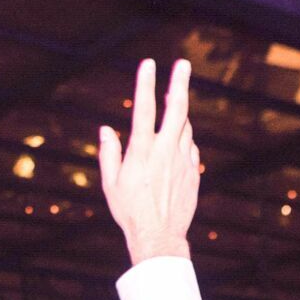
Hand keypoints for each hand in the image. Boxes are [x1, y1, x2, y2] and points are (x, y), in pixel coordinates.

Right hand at [98, 59, 198, 265]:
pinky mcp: (193, 173)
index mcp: (142, 152)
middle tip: (183, 64)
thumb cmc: (130, 211)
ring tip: (172, 104)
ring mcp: (183, 161)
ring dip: (179, 114)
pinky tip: (177, 142)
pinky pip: (190, 148)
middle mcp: (165, 151)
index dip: (145, 83)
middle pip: (177, 109)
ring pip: (185, 127)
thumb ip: (109, 153)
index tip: (148, 63)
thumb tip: (105, 130)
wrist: (159, 237)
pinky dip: (183, 140)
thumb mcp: (111, 184)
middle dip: (179, 83)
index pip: (143, 109)